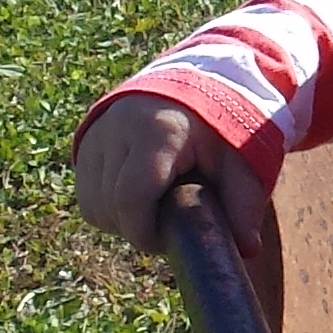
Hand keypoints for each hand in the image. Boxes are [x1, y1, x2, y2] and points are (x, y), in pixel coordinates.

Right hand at [73, 92, 277, 264]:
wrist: (198, 81)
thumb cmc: (223, 128)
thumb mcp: (241, 161)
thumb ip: (244, 204)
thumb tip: (247, 250)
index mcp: (158, 132)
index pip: (131, 198)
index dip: (144, 232)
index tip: (167, 240)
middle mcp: (119, 129)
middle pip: (109, 206)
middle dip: (136, 228)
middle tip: (166, 225)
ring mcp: (98, 132)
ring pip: (92, 204)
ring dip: (118, 219)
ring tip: (153, 208)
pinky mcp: (87, 139)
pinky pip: (85, 193)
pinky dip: (107, 206)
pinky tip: (135, 199)